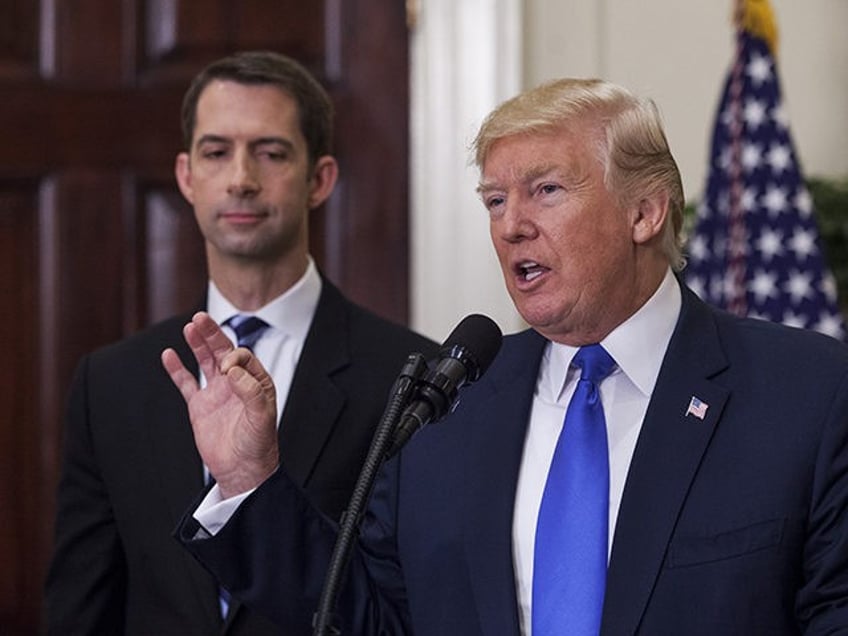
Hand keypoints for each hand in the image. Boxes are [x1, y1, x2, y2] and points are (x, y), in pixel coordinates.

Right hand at [161, 311, 278, 498]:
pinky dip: (177, 369)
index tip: (226, 370)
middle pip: (223, 351)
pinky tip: (168, 354)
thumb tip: (231, 369)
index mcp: (255, 382)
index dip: (233, 356)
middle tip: (200, 317)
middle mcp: (236, 384)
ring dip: (197, 344)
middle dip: (212, 334)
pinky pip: (186, 382)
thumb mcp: (261, 418)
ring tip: (189, 326)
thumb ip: (251, 391)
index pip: (242, 357)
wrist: (242, 471)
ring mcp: (217, 393)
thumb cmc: (258, 445)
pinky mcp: (200, 406)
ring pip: (205, 361)